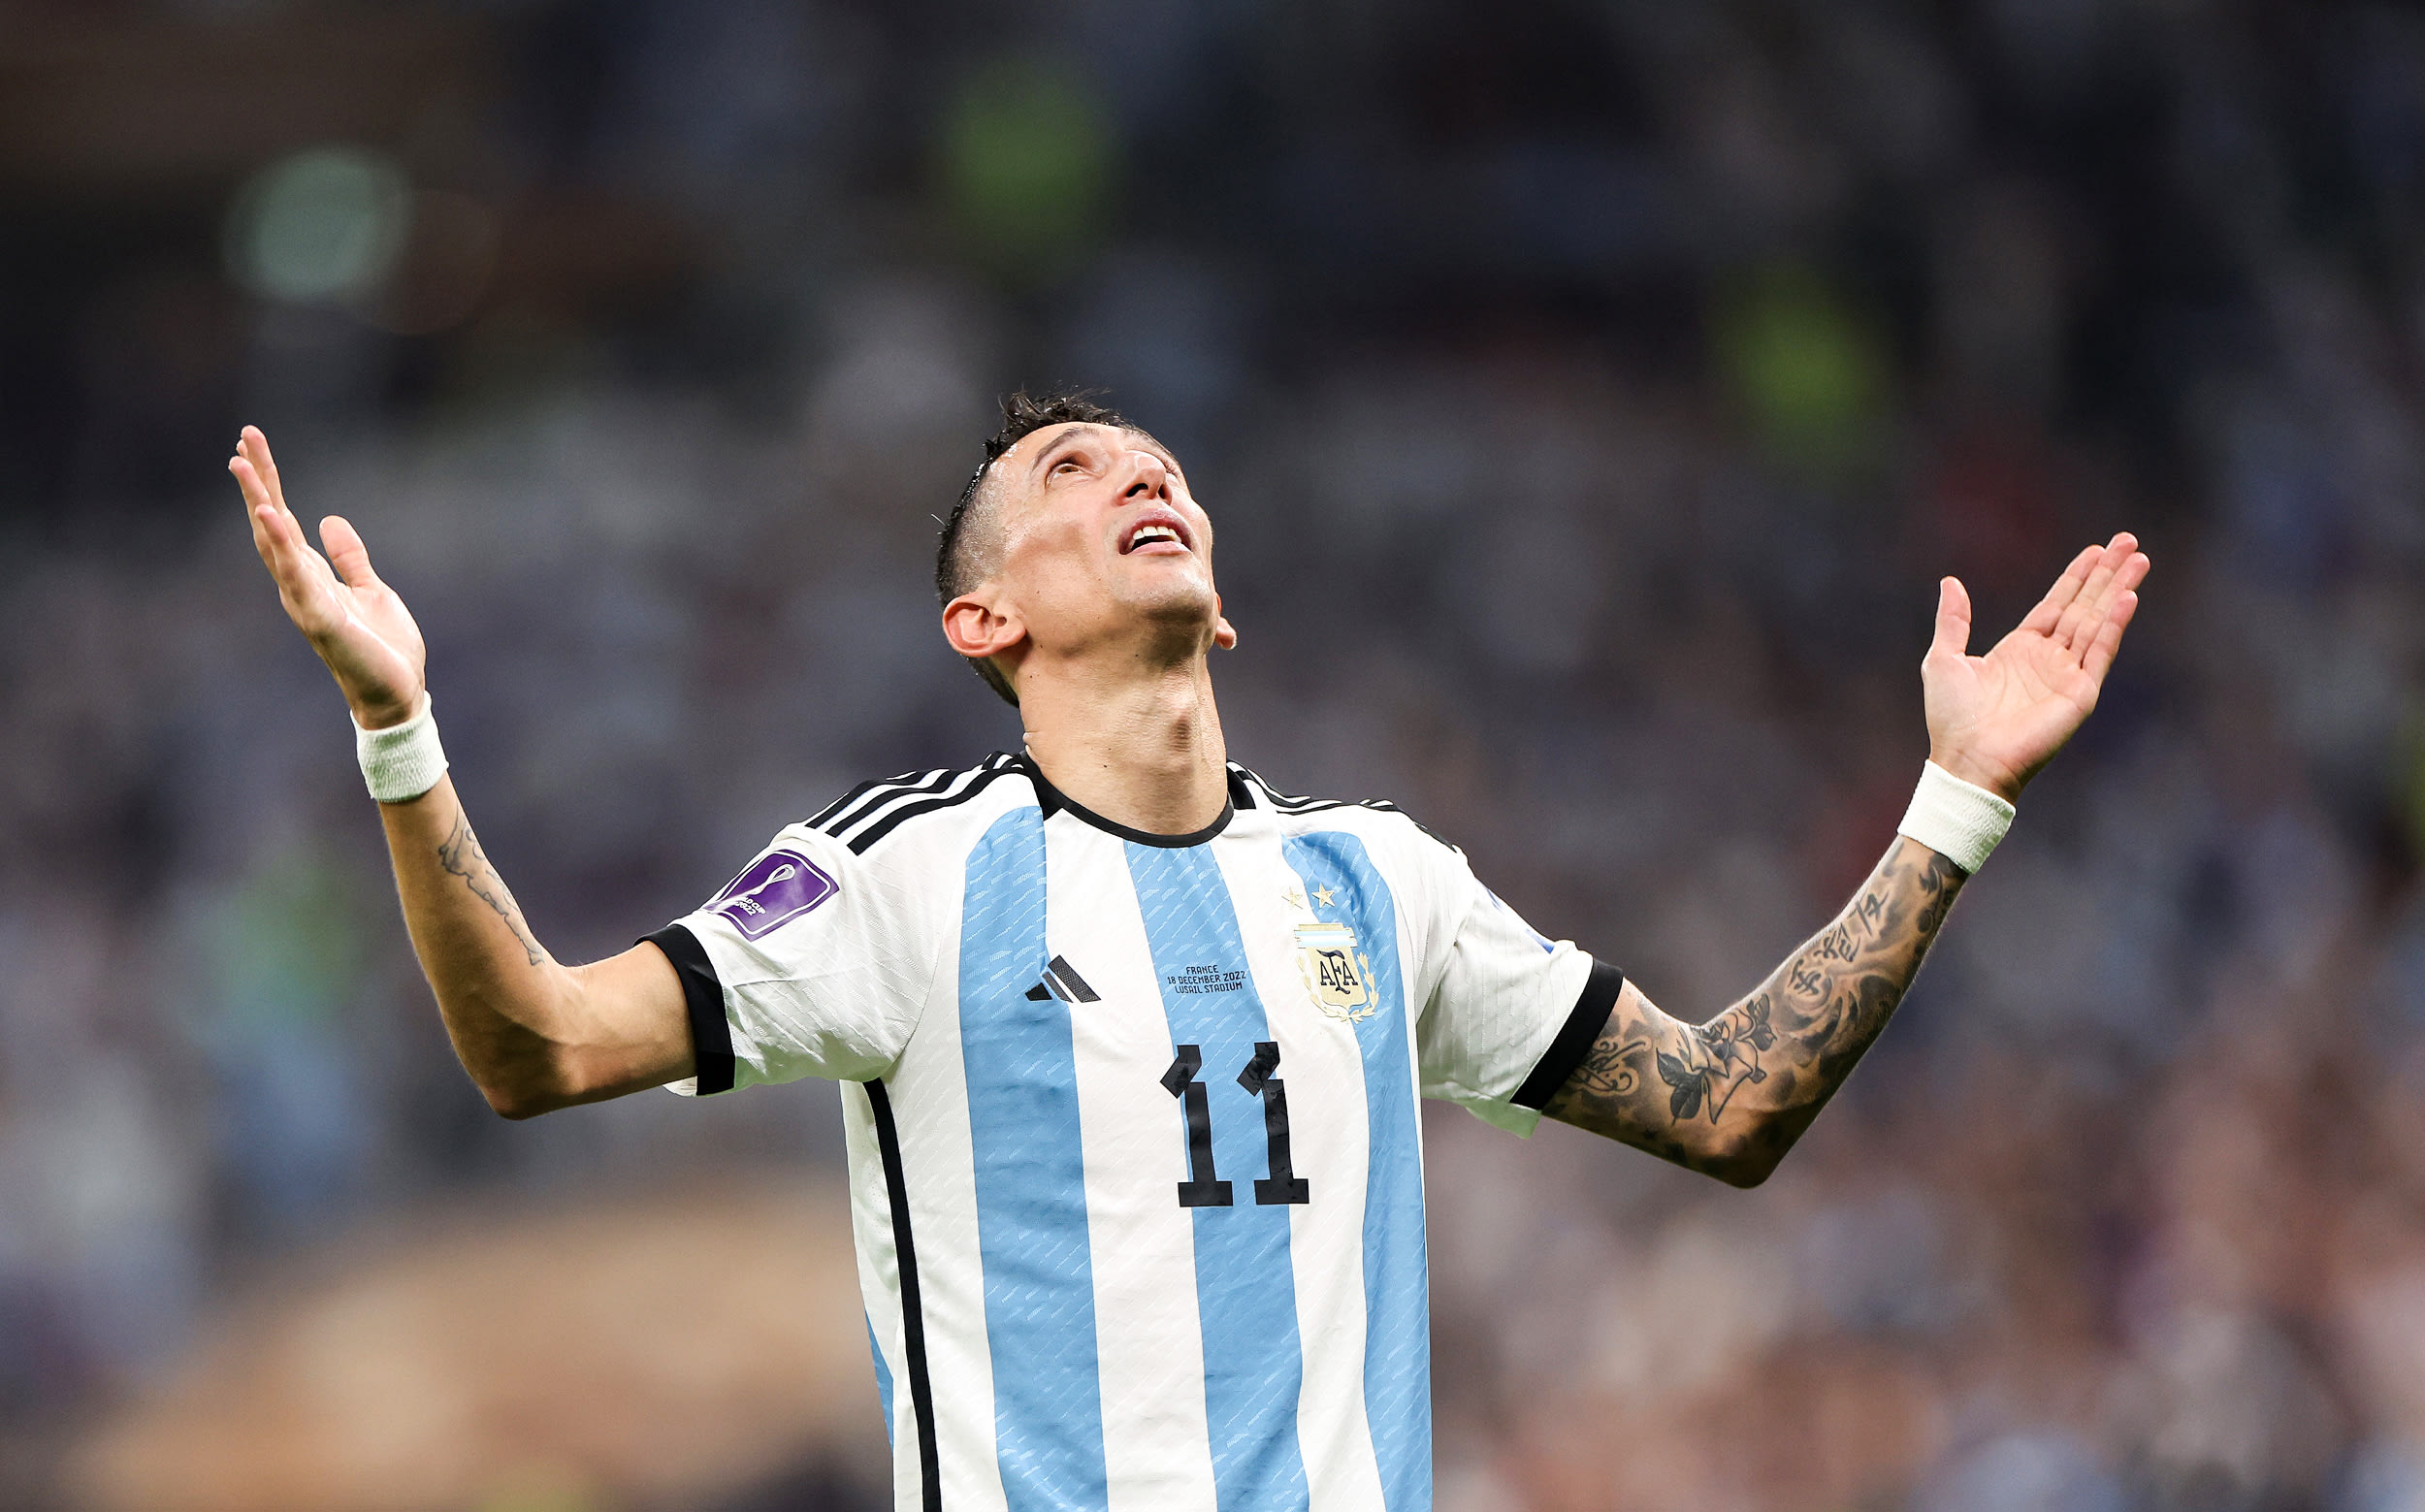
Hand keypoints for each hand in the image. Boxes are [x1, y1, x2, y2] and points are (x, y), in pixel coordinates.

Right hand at [230, 425, 426, 727]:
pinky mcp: (322, 619)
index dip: (268, 484)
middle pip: (271, 523)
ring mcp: (305, 601)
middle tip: (244, 438)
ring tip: (242, 465)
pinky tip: (270, 517)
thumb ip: (350, 558)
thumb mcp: (371, 590)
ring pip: (275, 544)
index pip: (284, 521)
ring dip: (259, 502)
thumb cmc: (382, 647)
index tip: (250, 446)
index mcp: (312, 576)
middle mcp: (300, 585)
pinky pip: (297, 578)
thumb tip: (330, 520)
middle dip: (257, 480)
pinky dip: (282, 547)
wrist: (397, 694)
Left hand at [1922, 533, 2148, 802]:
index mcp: (2020, 649)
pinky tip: (2129, 597)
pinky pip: (2100, 652)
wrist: (1967, 759)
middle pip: (2084, 606)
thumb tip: (1950, 582)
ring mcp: (2067, 675)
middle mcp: (2048, 659)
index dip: (2077, 576)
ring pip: (2097, 622)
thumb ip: (1953, 620)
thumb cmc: (1951, 719)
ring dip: (2118, 590)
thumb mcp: (1943, 659)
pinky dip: (2114, 624)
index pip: (2056, 604)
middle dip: (2107, 574)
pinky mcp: (2080, 693)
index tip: (2098, 550)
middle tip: (2129, 541)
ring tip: (2139, 559)